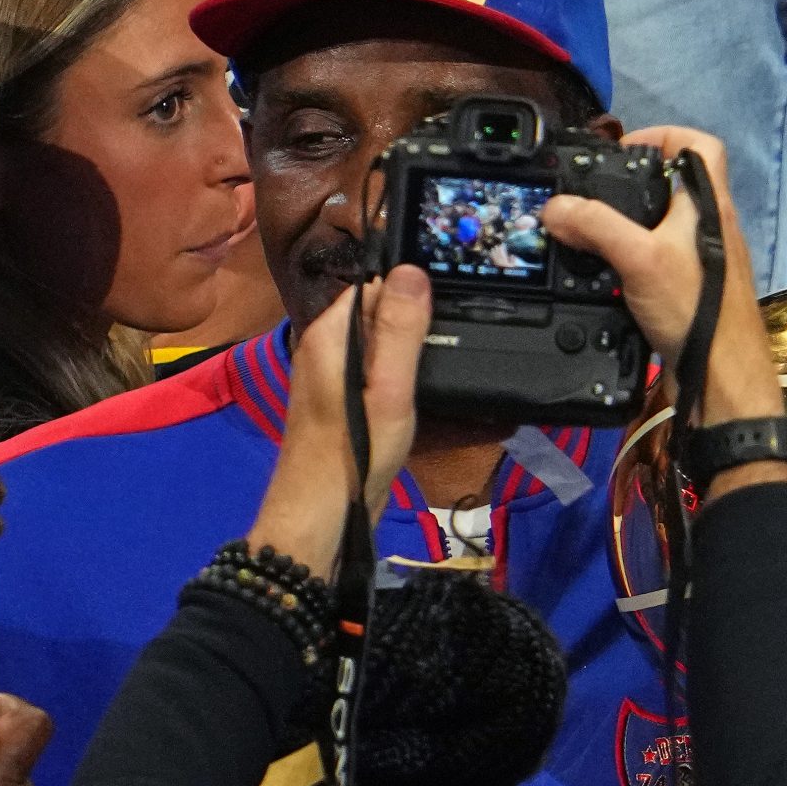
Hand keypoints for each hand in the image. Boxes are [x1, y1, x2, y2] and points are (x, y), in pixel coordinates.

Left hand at [248, 268, 430, 576]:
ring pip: (381, 342)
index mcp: (329, 336)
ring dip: (414, 347)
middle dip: (416, 317)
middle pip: (378, 313)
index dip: (411, 286)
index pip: (373, 285)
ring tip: (454, 353)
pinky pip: (379, 370)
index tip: (453, 295)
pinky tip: (428, 386)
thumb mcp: (387, 388)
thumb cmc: (354, 452)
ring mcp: (335, 377)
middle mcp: (326, 349)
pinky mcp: (347, 401)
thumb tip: (411, 270)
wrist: (323, 515)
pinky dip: (404, 372)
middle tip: (463, 327)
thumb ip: (399, 330)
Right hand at [539, 127, 782, 426]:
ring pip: (663, 224)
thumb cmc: (697, 311)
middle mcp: (712, 226)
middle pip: (674, 185)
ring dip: (627, 224)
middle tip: (594, 194)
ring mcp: (704, 260)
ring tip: (591, 233)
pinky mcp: (692, 290)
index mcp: (709, 204)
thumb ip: (595, 226)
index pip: (701, 145)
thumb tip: (556, 208)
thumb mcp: (638, 258)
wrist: (722, 378)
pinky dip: (631, 259)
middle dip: (631, 184)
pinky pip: (658, 260)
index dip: (665, 134)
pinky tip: (607, 274)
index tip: (625, 149)